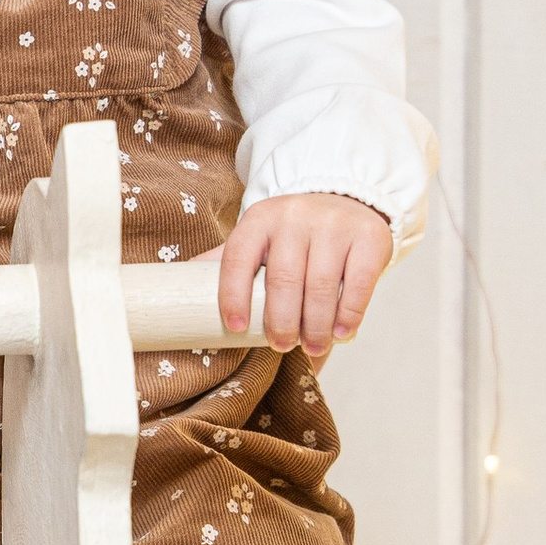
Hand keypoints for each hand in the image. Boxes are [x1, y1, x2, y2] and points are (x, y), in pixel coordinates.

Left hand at [217, 192, 392, 357]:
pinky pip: (358, 282)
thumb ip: (228, 261)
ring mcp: (333, 226)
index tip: (236, 329)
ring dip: (315, 325)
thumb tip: (178, 287)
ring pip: (321, 285)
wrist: (347, 198)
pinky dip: (349, 313)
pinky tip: (342, 333)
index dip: (233, 296)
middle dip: (280, 320)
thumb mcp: (259, 237)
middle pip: (283, 279)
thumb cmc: (294, 232)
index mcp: (258, 220)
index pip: (237, 258)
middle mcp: (293, 218)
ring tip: (312, 346)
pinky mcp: (368, 237)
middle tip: (280, 345)